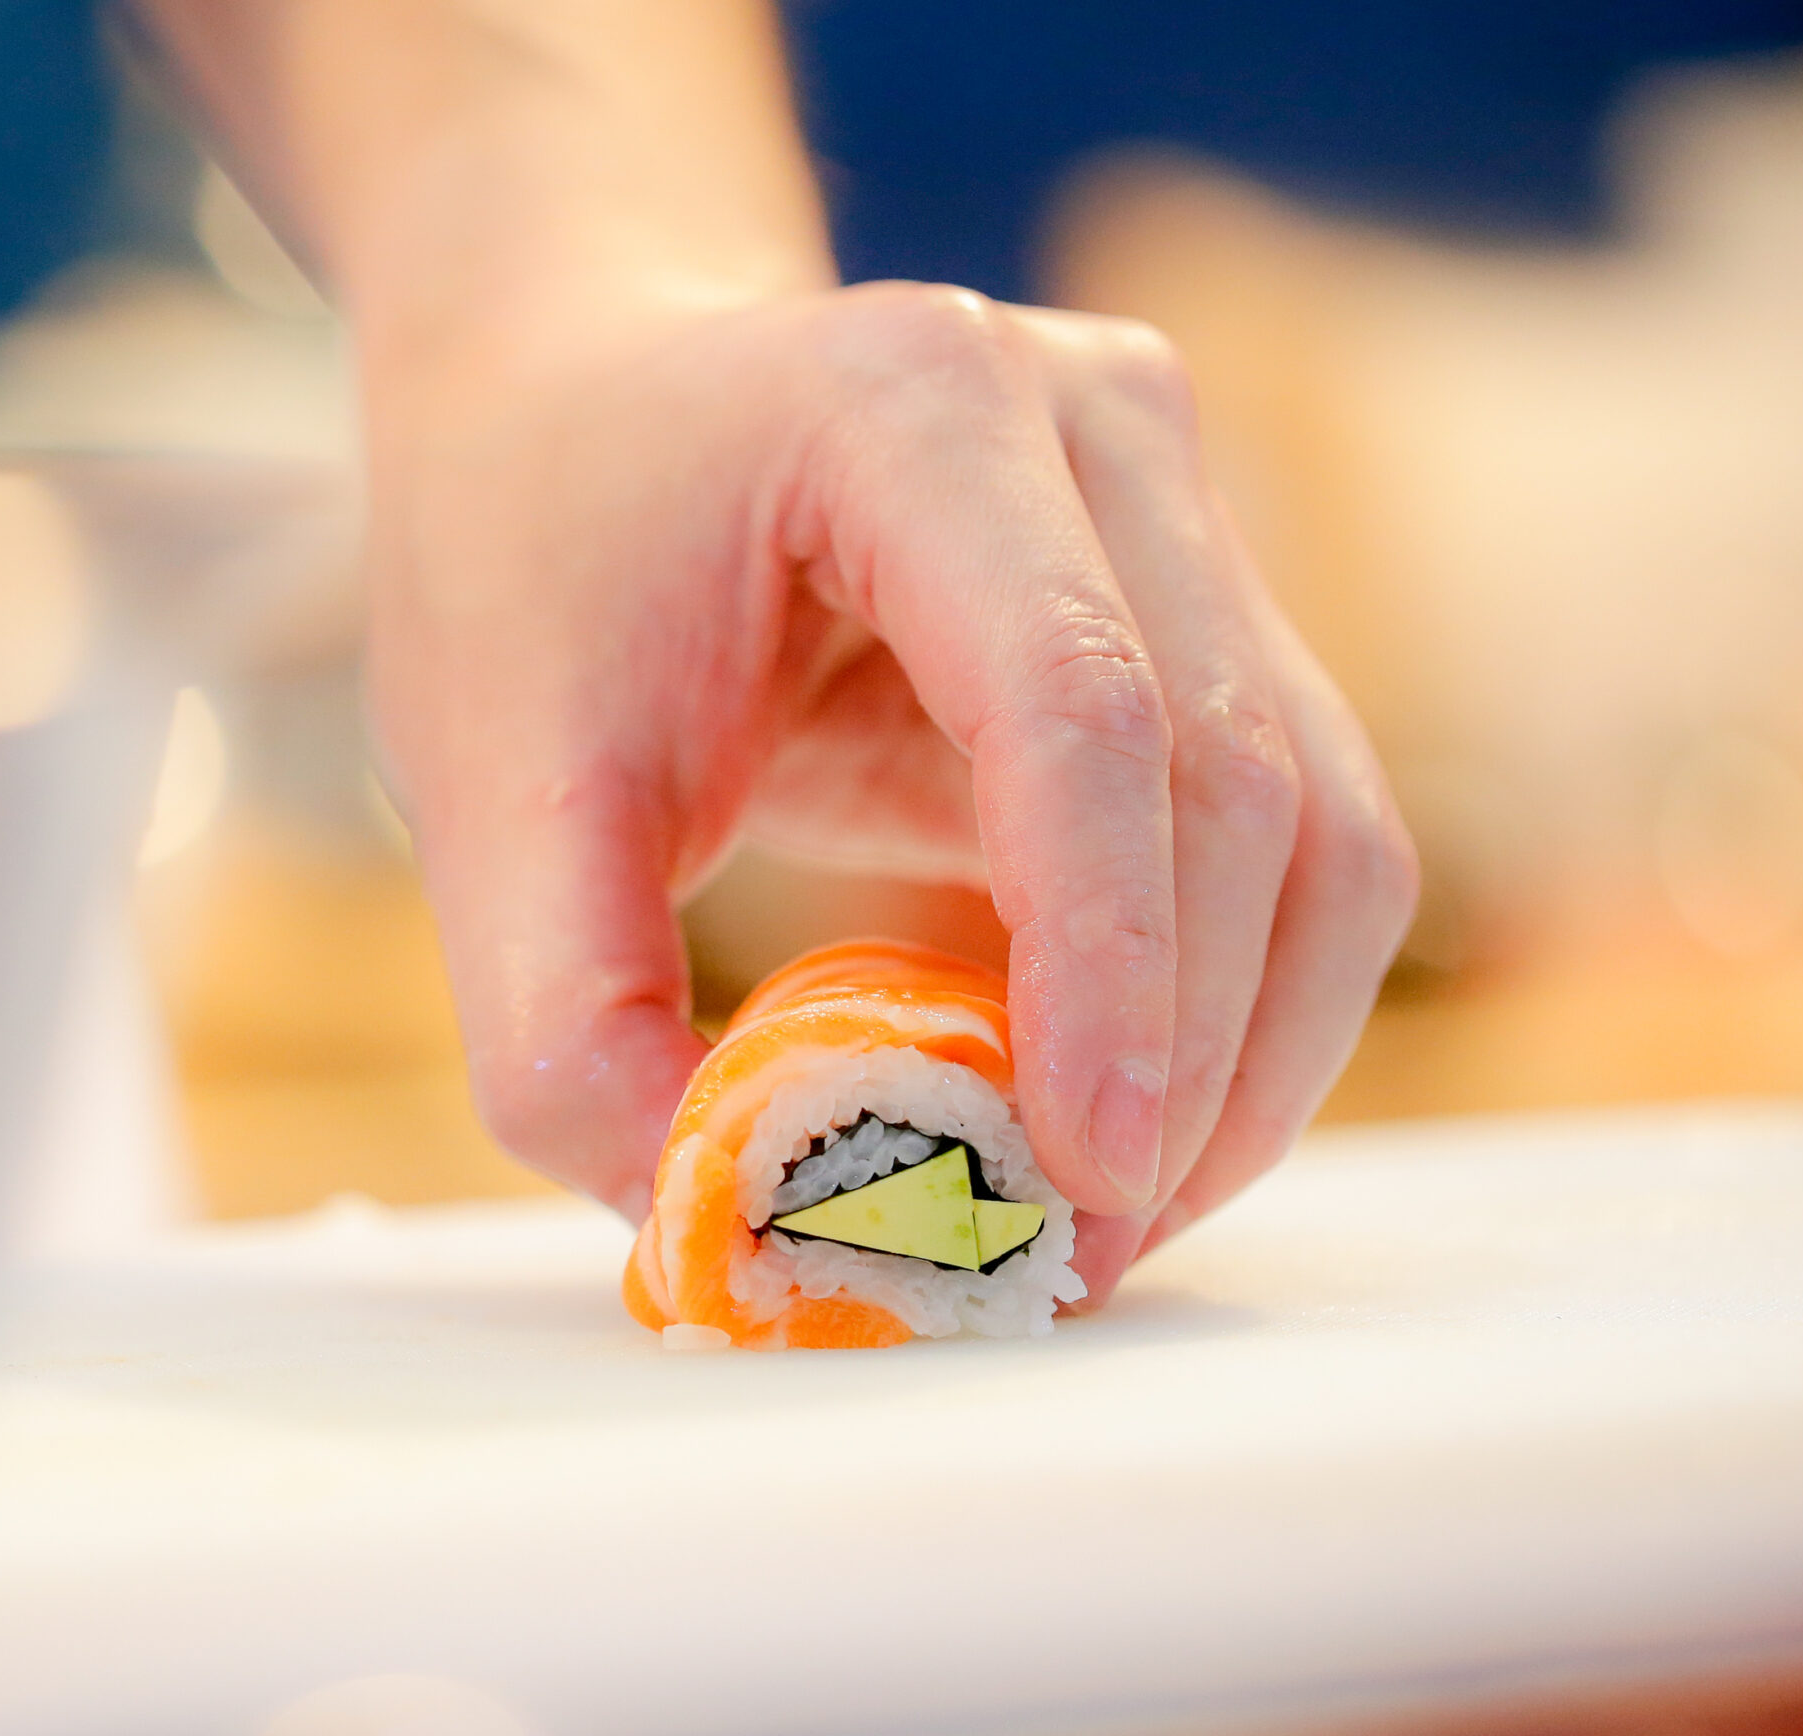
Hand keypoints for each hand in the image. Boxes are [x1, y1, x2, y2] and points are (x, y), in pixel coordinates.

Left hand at [365, 281, 1417, 1303]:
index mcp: (907, 408)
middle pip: (1238, 781)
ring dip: (1243, 1057)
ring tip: (1098, 1218)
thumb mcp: (484, 789)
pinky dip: (1232, 1005)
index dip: (1109, 964)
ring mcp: (1175, 503)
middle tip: (1066, 1261)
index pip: (1081, 705)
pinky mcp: (1202, 607)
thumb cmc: (527, 565)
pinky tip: (1117, 1119)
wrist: (581, 413)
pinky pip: (1290, 838)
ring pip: (1318, 827)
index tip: (1079, 1177)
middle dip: (1183, 1060)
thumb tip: (735, 1236)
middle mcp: (1090, 420)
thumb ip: (571, 1026)